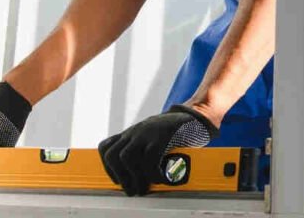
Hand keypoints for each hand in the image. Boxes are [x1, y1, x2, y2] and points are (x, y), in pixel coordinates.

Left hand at [98, 104, 218, 195]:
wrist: (196, 115)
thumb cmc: (177, 131)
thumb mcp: (154, 137)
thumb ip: (144, 150)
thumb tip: (140, 176)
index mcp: (132, 133)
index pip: (106, 147)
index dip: (109, 168)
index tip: (119, 180)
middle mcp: (136, 132)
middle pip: (112, 154)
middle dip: (119, 176)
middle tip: (133, 188)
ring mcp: (148, 133)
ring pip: (126, 157)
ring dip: (135, 177)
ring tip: (146, 187)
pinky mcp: (162, 136)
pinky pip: (150, 159)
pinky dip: (154, 174)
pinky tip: (163, 178)